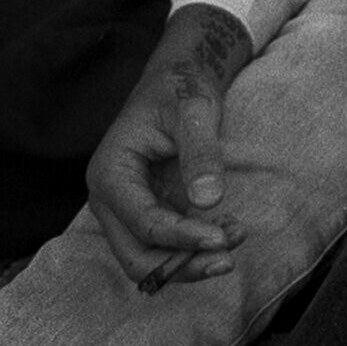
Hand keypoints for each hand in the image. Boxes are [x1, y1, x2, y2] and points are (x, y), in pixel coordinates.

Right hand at [86, 2, 252, 284]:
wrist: (178, 81)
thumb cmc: (181, 89)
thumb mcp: (194, 110)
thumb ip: (200, 152)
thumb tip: (209, 200)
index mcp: (110, 173)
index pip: (143, 223)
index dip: (182, 238)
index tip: (224, 239)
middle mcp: (110, 199)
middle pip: (137, 257)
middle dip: (183, 265)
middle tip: (229, 258)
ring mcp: (126, 210)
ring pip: (150, 260)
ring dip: (191, 261)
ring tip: (237, 237)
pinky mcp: (148, 213)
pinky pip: (166, 247)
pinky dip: (194, 249)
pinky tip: (230, 231)